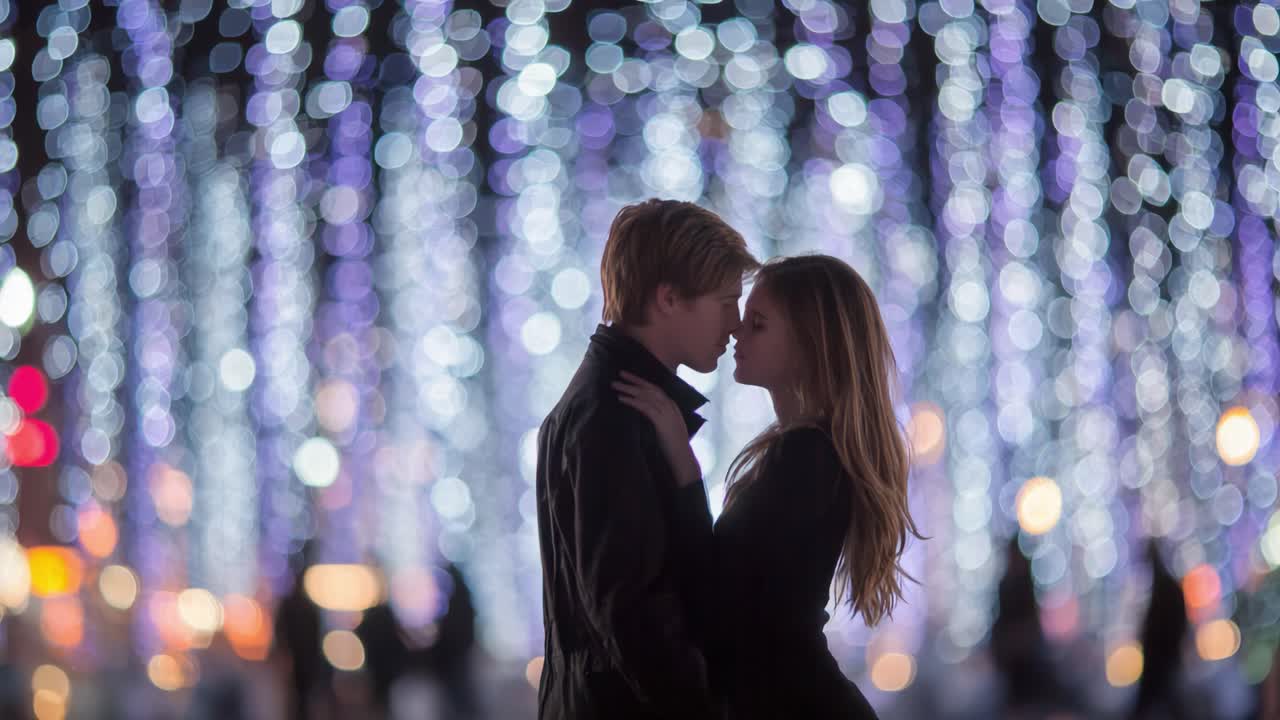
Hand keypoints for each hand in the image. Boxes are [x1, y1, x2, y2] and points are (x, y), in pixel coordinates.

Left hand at [612, 371, 701, 486]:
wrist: (682, 458)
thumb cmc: (673, 447)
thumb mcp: (666, 428)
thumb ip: (658, 418)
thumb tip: (644, 412)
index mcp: (672, 406)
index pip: (655, 389)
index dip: (641, 381)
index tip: (629, 376)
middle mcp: (670, 406)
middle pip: (650, 388)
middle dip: (634, 380)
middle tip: (620, 373)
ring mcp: (666, 412)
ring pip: (645, 395)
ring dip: (629, 389)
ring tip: (615, 385)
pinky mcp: (661, 421)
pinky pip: (644, 407)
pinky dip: (632, 401)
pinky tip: (621, 399)